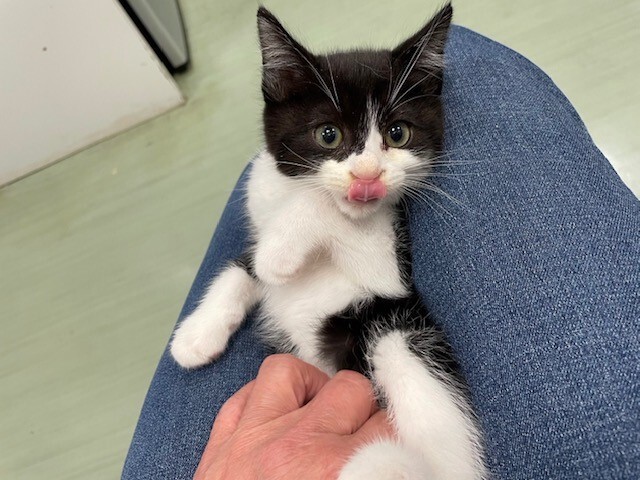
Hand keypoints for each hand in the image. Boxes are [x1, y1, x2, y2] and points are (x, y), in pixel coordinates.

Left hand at [194, 354, 393, 479]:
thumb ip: (381, 470)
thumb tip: (401, 453)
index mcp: (334, 470)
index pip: (390, 426)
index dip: (402, 433)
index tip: (401, 445)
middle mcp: (293, 448)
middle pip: (350, 390)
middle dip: (366, 410)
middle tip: (366, 436)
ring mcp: (250, 441)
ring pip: (289, 372)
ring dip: (311, 390)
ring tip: (320, 416)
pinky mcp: (219, 448)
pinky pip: (243, 396)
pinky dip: (263, 401)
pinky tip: (277, 419)